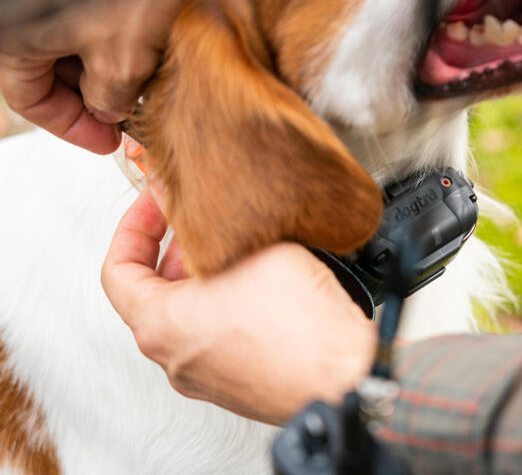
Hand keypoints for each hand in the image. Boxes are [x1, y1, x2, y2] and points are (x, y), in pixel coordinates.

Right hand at [0, 0, 187, 153]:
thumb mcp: (121, 58)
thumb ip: (109, 97)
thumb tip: (110, 110)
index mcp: (13, 34)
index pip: (29, 99)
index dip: (72, 127)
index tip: (108, 141)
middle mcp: (23, 12)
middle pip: (48, 72)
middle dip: (91, 97)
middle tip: (128, 116)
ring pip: (69, 46)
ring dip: (104, 70)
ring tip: (142, 83)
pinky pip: (85, 19)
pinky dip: (111, 40)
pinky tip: (143, 51)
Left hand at [101, 188, 376, 423]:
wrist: (345, 378)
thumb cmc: (302, 329)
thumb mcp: (257, 247)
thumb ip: (215, 219)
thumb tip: (195, 197)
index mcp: (161, 325)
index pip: (117, 268)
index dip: (135, 225)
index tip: (157, 204)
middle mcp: (175, 357)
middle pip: (153, 292)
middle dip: (175, 249)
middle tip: (199, 220)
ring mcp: (205, 375)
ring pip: (187, 316)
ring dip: (203, 277)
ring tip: (236, 248)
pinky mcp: (235, 383)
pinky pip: (215, 337)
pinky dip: (225, 305)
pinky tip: (259, 283)